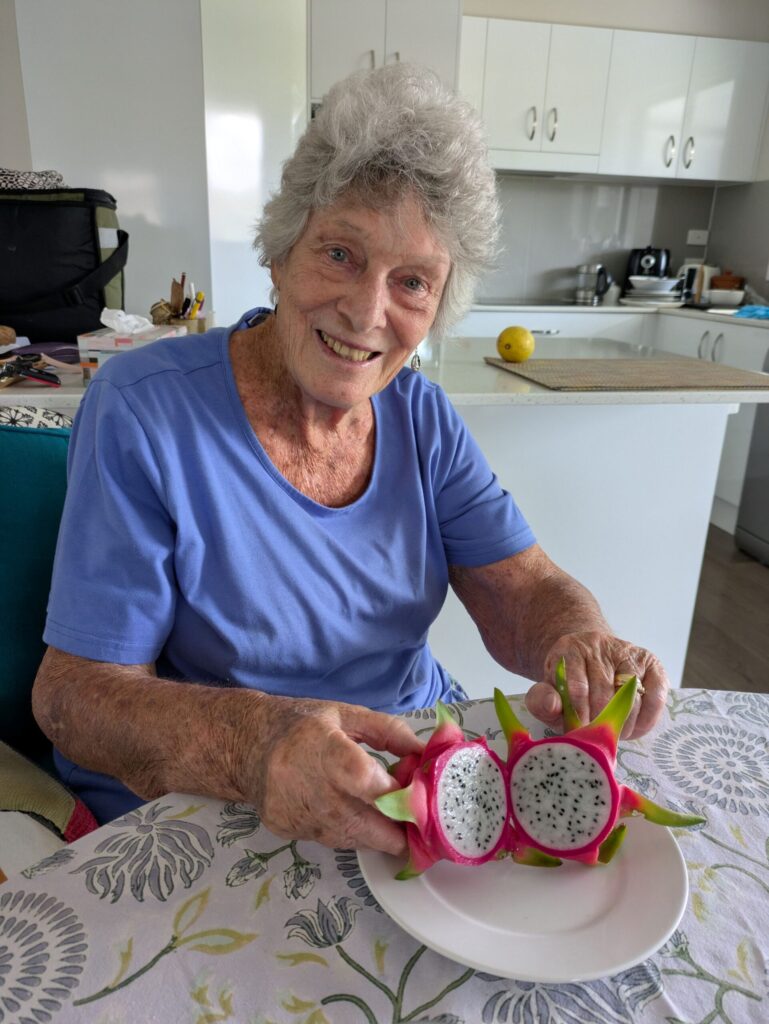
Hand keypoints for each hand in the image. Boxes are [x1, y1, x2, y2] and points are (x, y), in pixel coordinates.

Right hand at [244, 694, 423, 853]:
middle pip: (363, 824)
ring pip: (350, 838)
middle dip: (397, 832)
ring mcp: (295, 814)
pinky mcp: (286, 831)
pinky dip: (348, 833)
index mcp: (324, 748)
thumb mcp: (346, 713)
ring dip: (375, 834)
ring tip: (388, 818)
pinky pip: (330, 840)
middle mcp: (307, 786)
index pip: (365, 780)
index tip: (420, 798)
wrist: (244, 744)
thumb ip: (388, 731)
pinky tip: (351, 815)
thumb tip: (425, 753)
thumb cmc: (301, 725)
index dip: (397, 795)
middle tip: (418, 827)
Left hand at [524, 631, 668, 738]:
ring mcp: (628, 652)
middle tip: (597, 737)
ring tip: (613, 735)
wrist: (589, 662)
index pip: (575, 684)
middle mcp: (600, 645)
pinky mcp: (651, 664)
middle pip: (603, 690)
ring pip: (631, 694)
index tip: (579, 731)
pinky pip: (655, 696)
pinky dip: (646, 719)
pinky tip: (633, 730)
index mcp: (569, 648)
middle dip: (600, 720)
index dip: (578, 714)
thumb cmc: (569, 684)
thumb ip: (541, 700)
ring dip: (623, 723)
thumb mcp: (549, 691)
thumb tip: (553, 706)